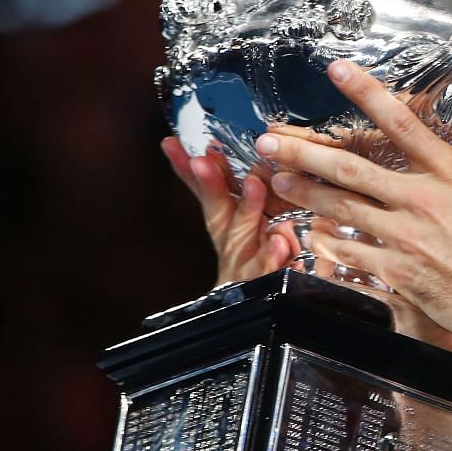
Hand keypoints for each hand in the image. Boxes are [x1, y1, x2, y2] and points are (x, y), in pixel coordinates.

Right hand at [159, 138, 296, 286]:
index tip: (172, 145)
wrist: (253, 305)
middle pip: (217, 208)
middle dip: (210, 183)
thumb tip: (216, 151)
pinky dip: (272, 255)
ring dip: (247, 207)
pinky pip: (268, 267)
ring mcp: (244, 260)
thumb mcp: (244, 221)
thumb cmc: (254, 258)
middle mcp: (230, 239)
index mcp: (225, 221)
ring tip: (254, 184)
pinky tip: (279, 242)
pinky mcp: (263, 280)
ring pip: (242, 233)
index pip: (203, 189)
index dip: (185, 168)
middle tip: (204, 161)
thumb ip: (231, 192)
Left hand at [255, 62, 451, 357]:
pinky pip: (353, 254)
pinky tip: (310, 237)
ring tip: (279, 180)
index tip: (338, 73)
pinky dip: (328, 245)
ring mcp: (406, 238)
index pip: (403, 125)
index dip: (367, 94)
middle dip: (306, 152)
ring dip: (305, 193)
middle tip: (272, 141)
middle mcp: (424, 202)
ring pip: (342, 209)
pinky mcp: (399, 273)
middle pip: (352, 169)